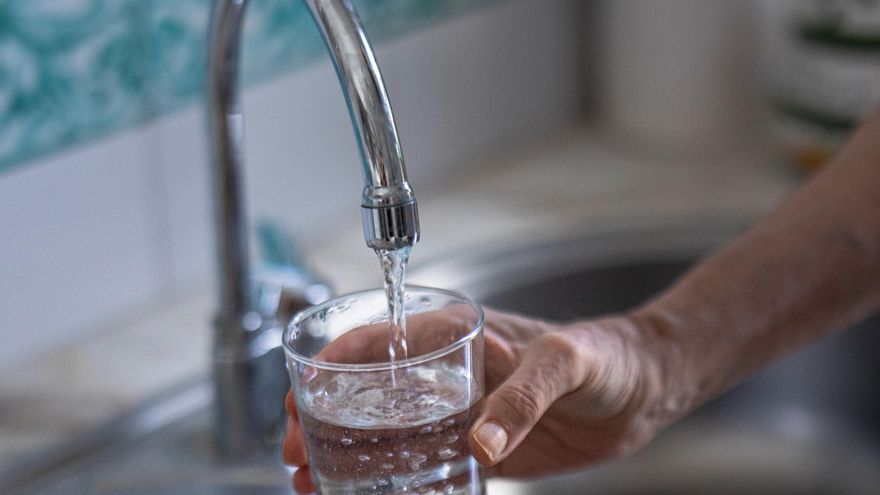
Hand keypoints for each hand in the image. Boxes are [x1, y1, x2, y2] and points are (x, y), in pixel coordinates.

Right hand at [282, 309, 670, 490]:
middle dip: (325, 415)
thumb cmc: (608, 356)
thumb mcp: (567, 362)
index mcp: (462, 335)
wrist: (643, 391)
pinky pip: (425, 462)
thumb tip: (482, 442)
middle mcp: (452, 373)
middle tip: (295, 449)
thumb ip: (525, 396)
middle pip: (371, 390)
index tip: (302, 393)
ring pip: (389, 430)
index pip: (382, 341)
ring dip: (346, 451)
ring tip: (310, 478)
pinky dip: (391, 479)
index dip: (335, 364)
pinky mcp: (481, 445)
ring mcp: (462, 411)